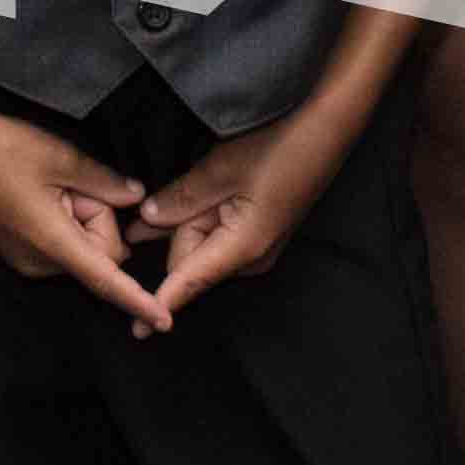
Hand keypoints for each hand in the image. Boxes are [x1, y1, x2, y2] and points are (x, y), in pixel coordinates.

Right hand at [0, 67, 162, 322]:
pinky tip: (37, 189)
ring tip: (48, 181)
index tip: (164, 320)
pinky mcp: (13, 250)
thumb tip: (134, 198)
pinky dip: (61, 219)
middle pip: (97, 252)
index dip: (138, 300)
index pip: (106, 279)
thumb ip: (105, 182)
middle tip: (72, 180)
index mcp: (51, 241)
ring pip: (78, 246)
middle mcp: (37, 261)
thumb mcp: (59, 156)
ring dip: (77, 216)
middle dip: (98, 217)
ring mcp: (23, 259)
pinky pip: (57, 243)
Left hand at [125, 102, 345, 324]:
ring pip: (203, 239)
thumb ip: (181, 198)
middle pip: (191, 254)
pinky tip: (211, 183)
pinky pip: (218, 229)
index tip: (138, 333)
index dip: (162, 301)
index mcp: (242, 247)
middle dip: (177, 223)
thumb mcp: (221, 169)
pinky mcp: (259, 230)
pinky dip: (205, 210)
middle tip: (196, 182)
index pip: (191, 281)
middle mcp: (251, 257)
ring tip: (215, 175)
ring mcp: (257, 245)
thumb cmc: (279, 148)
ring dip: (192, 211)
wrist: (327, 130)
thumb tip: (147, 219)